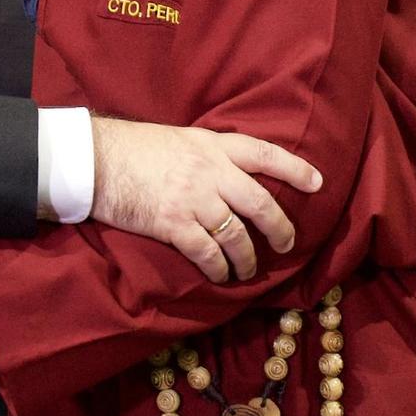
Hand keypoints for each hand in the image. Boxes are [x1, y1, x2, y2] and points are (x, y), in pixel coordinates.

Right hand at [89, 117, 322, 285]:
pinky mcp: (174, 224)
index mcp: (214, 146)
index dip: (295, 169)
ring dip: (248, 258)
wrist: (97, 159)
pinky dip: (219, 268)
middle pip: (260, 203)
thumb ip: (208, 156)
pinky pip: (208, 253)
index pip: (266, 154)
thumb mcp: (181, 139)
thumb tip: (228, 175)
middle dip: (280, 228)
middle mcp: (211, 172)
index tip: (318, 183)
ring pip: (237, 235)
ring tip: (248, 269)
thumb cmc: (135, 148)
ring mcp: (194, 199)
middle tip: (287, 244)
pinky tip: (222, 276)